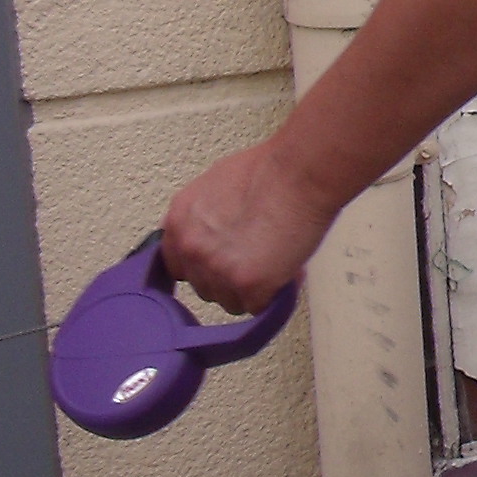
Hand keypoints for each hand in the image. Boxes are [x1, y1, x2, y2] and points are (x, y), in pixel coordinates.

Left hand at [160, 137, 341, 314]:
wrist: (298, 174)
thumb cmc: (269, 170)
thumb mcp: (216, 185)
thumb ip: (205, 217)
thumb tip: (216, 232)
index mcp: (179, 224)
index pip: (178, 265)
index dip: (205, 266)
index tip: (222, 264)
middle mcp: (191, 249)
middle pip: (204, 287)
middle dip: (229, 279)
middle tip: (256, 261)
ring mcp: (217, 270)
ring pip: (229, 301)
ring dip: (251, 290)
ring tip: (274, 266)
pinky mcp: (247, 285)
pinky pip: (256, 306)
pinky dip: (272, 295)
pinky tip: (285, 274)